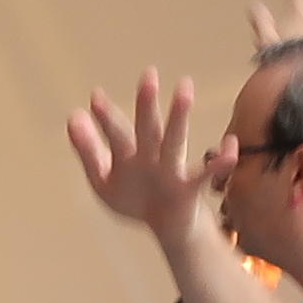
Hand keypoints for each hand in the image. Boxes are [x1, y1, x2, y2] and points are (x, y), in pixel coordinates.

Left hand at [66, 69, 231, 248]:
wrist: (168, 228)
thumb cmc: (134, 197)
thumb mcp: (103, 176)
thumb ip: (88, 149)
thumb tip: (73, 115)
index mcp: (130, 153)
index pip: (117, 131)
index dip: (106, 116)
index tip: (94, 96)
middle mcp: (152, 156)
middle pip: (148, 129)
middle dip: (146, 105)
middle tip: (148, 74)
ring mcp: (172, 170)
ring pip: (176, 141)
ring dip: (179, 117)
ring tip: (185, 88)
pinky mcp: (189, 189)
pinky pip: (206, 175)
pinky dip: (219, 162)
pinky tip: (229, 146)